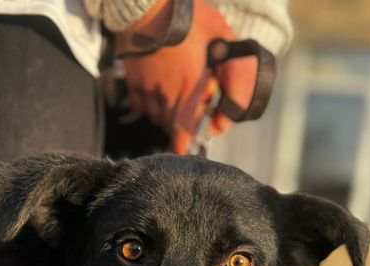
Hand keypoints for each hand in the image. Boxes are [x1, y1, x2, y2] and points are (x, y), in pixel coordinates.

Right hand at [121, 0, 257, 153]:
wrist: (148, 6)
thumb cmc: (187, 17)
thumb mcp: (220, 35)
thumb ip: (233, 68)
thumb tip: (235, 96)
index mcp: (190, 88)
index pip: (187, 132)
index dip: (186, 145)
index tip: (188, 147)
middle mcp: (168, 95)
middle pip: (173, 127)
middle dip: (182, 126)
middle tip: (189, 116)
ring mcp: (149, 90)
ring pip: (158, 117)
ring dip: (168, 114)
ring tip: (175, 97)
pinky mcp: (134, 83)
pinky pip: (142, 105)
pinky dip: (151, 104)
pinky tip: (158, 90)